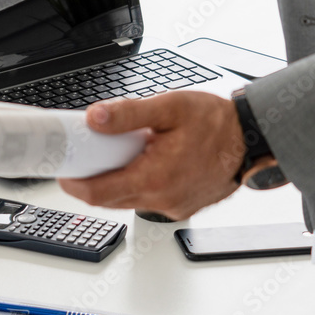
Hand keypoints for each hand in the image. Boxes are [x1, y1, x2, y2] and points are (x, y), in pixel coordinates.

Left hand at [58, 92, 245, 219]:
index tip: (62, 170)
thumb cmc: (217, 124)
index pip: (97, 193)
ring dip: (113, 181)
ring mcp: (172, 206)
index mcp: (155, 178)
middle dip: (90, 180)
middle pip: (107, 199)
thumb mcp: (170, 107)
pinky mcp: (180, 207)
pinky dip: (135, 184)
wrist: (252, 139)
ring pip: (125, 200)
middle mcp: (162, 199)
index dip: (73, 183)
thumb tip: (94, 118)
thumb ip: (128, 113)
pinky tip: (139, 163)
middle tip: (82, 158)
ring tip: (114, 155)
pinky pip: (145, 200)